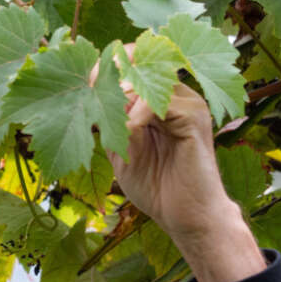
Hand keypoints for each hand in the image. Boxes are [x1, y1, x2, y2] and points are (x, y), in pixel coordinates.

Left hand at [107, 47, 264, 281]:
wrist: (185, 217)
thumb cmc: (156, 186)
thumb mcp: (121, 152)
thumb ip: (110, 124)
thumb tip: (92, 97)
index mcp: (157, 100)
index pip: (132, 66)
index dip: (106, 68)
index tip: (86, 82)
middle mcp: (174, 94)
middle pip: (139, 64)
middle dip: (111, 78)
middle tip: (94, 93)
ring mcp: (187, 102)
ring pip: (147, 80)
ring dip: (122, 98)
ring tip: (111, 119)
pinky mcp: (194, 116)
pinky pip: (159, 102)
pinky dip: (138, 114)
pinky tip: (131, 131)